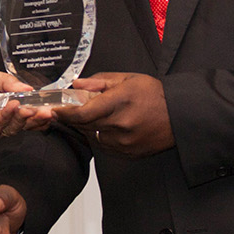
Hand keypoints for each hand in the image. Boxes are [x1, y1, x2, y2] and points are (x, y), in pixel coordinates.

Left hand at [0, 67, 55, 143]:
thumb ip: (10, 83)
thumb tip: (30, 90)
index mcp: (4, 103)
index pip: (27, 108)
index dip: (38, 107)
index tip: (50, 104)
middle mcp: (1, 117)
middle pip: (25, 120)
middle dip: (38, 116)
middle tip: (48, 111)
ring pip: (16, 126)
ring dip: (25, 116)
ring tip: (31, 107)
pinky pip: (0, 127)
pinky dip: (8, 116)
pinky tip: (13, 106)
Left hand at [57, 72, 173, 157]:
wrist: (179, 117)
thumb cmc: (156, 95)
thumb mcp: (128, 79)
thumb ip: (99, 82)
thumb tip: (77, 85)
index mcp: (119, 102)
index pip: (82, 112)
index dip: (65, 113)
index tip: (55, 110)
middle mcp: (120, 124)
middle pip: (84, 125)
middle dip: (74, 117)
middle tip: (69, 109)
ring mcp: (123, 142)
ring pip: (92, 136)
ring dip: (88, 127)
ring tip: (99, 115)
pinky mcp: (127, 153)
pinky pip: (103, 146)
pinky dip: (100, 136)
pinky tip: (109, 126)